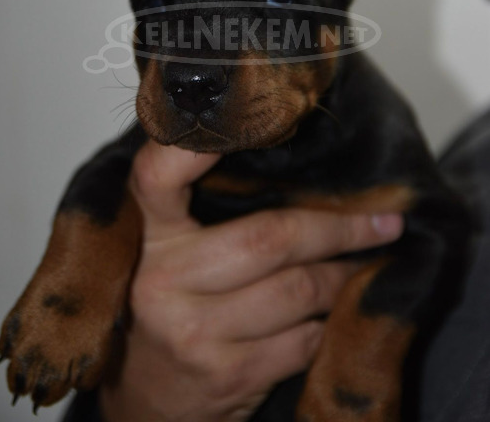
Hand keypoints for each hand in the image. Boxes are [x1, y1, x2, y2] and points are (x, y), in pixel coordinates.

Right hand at [99, 141, 402, 421]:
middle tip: (382, 220)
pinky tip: (336, 311)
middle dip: (338, 229)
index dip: (192, 149)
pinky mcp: (227, 374)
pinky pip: (304, 339)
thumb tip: (283, 168)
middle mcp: (164, 278)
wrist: (143, 403)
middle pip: (269, 237)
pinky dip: (330, 323)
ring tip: (366, 263)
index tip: (244, 129)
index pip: (157, 176)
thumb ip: (194, 212)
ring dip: (343, 276)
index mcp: (147, 235)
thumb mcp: (164, 255)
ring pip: (298, 289)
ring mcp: (194, 331)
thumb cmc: (165, 311)